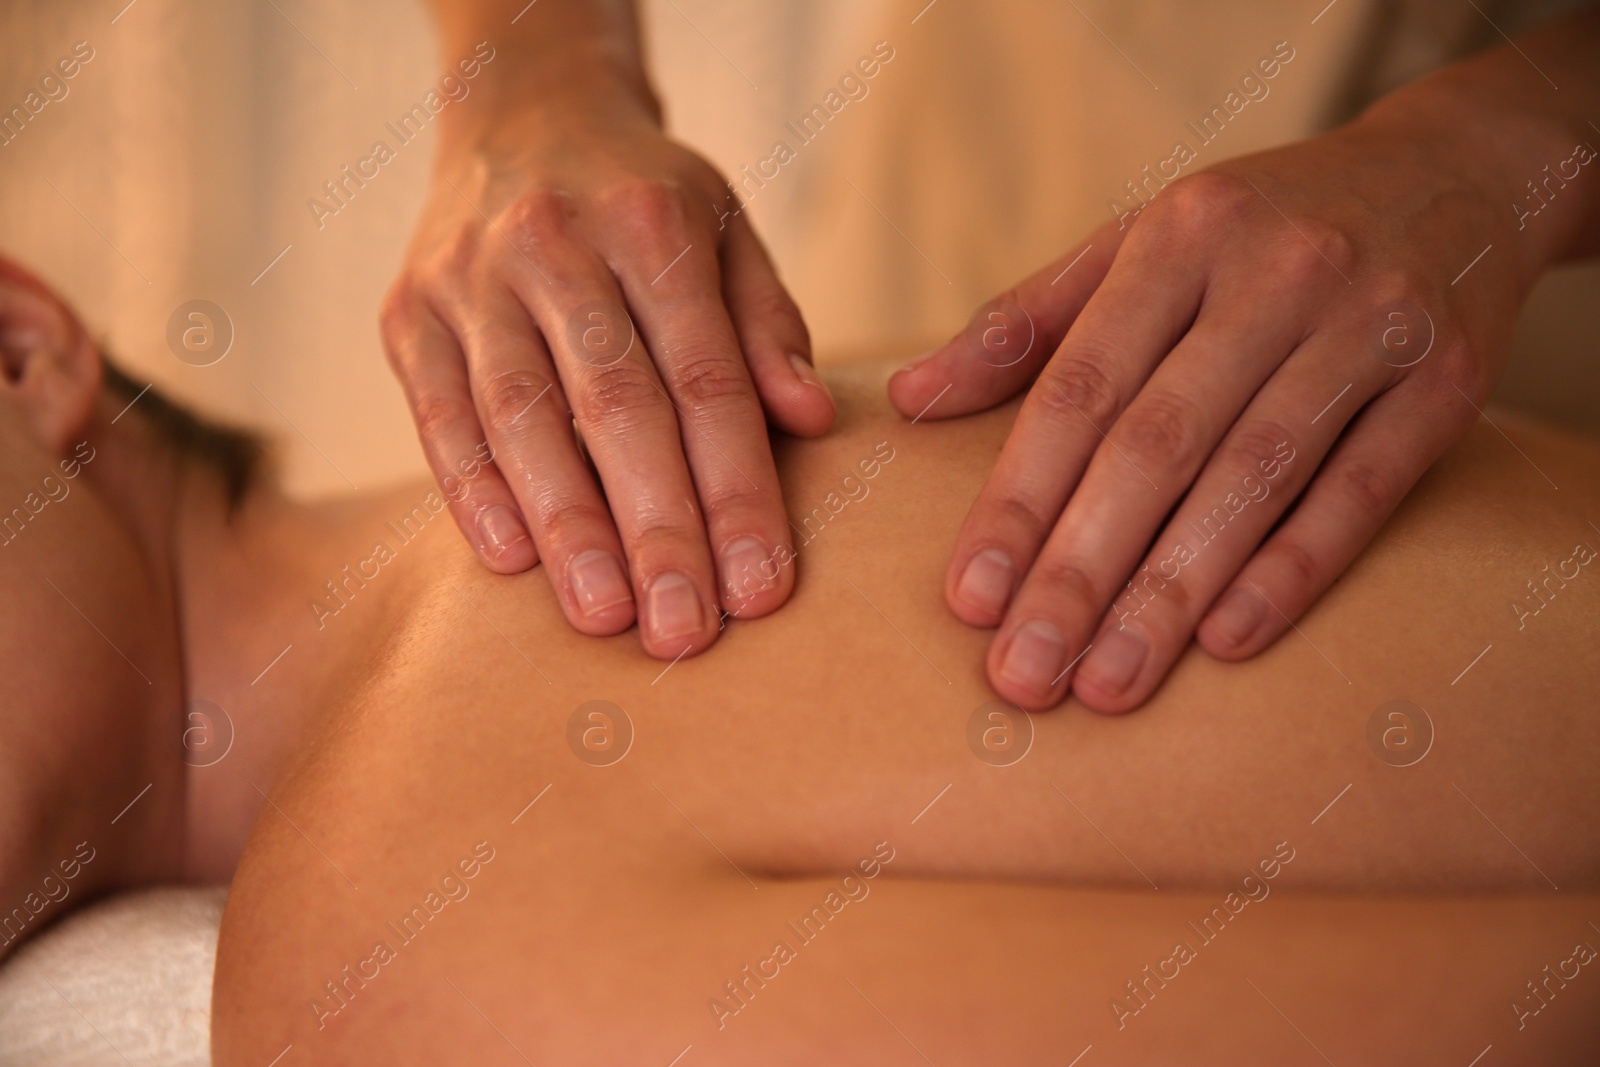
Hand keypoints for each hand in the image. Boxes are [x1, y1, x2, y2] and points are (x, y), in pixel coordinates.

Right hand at [382, 87, 833, 658]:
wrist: (520, 110)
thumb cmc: (644, 198)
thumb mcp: (726, 229)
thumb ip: (765, 326)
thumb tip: (810, 420)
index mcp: (651, 221)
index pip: (705, 378)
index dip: (736, 489)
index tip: (761, 587)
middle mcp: (555, 243)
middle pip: (615, 406)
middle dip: (656, 529)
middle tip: (687, 632)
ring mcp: (469, 277)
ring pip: (520, 419)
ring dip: (566, 527)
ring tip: (606, 618)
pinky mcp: (407, 313)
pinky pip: (439, 416)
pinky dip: (472, 492)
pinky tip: (510, 564)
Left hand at [889, 106, 1531, 711]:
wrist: (1457, 171)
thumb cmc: (1261, 229)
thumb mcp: (1140, 244)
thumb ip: (1025, 325)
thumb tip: (908, 400)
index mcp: (1178, 237)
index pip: (1078, 388)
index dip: (1018, 499)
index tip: (969, 600)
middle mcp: (1273, 274)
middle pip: (1156, 445)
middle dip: (1080, 571)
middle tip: (1023, 674)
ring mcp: (1367, 324)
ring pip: (1253, 478)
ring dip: (1172, 593)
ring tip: (1106, 685)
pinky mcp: (1447, 382)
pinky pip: (1362, 490)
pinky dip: (1294, 567)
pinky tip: (1227, 643)